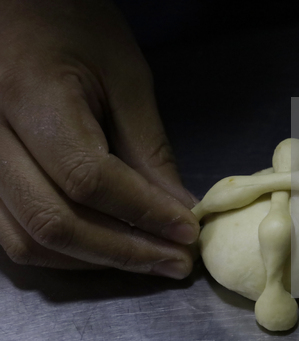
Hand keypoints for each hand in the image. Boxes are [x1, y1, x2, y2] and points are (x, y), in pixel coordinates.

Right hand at [0, 0, 198, 277]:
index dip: (144, 213)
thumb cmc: (74, 27)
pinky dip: (64, 253)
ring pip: (28, 241)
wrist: (19, 11)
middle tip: (177, 262)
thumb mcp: (125, 78)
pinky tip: (106, 249)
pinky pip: (12, 235)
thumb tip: (177, 207)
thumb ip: (148, 147)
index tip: (187, 231)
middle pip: (54, 222)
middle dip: (125, 252)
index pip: (88, 178)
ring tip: (149, 260)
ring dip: (95, 261)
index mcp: (30, 96)